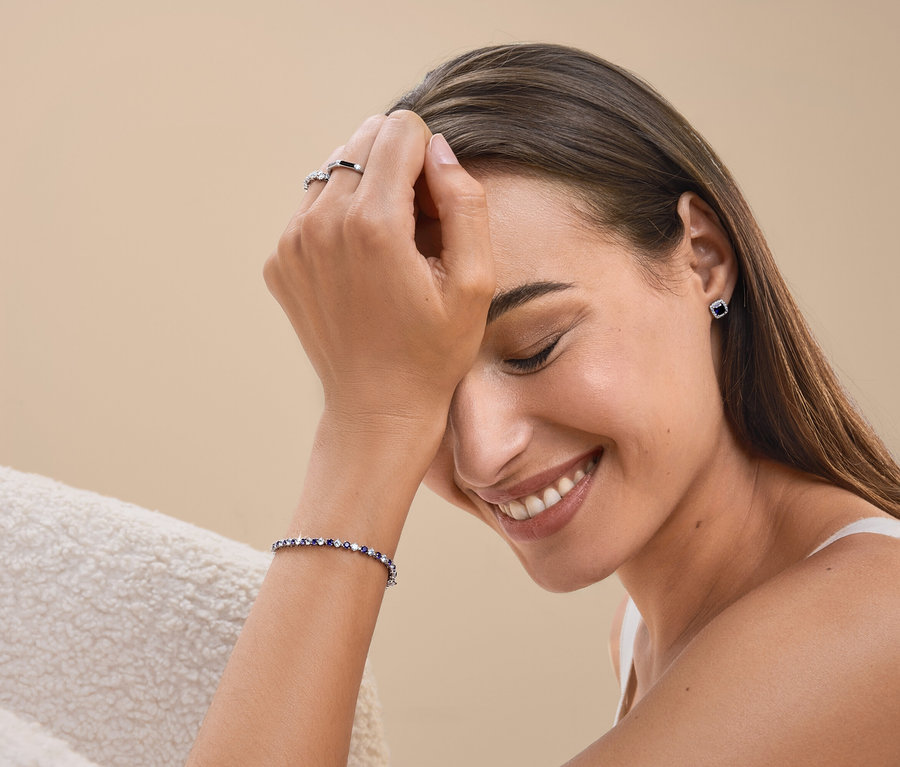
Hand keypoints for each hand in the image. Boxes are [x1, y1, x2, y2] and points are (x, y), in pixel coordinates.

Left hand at [264, 111, 493, 447]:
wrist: (376, 409)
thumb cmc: (433, 351)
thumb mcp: (476, 282)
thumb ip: (466, 202)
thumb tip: (439, 149)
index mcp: (373, 223)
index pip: (399, 129)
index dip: (430, 159)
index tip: (438, 208)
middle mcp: (321, 222)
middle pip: (363, 138)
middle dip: (397, 167)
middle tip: (416, 226)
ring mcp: (291, 242)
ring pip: (334, 167)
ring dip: (367, 189)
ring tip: (388, 246)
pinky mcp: (278, 260)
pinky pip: (312, 205)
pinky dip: (339, 216)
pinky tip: (361, 264)